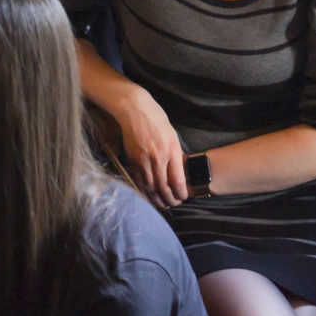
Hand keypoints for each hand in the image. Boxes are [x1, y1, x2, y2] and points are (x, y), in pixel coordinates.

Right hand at [114, 91, 189, 207]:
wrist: (135, 110)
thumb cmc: (157, 120)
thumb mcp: (173, 136)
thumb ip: (176, 155)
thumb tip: (180, 172)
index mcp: (171, 151)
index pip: (177, 180)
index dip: (181, 194)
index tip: (183, 198)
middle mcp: (158, 158)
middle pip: (164, 188)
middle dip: (170, 200)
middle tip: (173, 204)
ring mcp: (143, 160)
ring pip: (151, 187)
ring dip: (157, 199)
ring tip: (162, 204)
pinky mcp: (132, 160)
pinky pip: (138, 181)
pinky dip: (144, 192)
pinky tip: (148, 197)